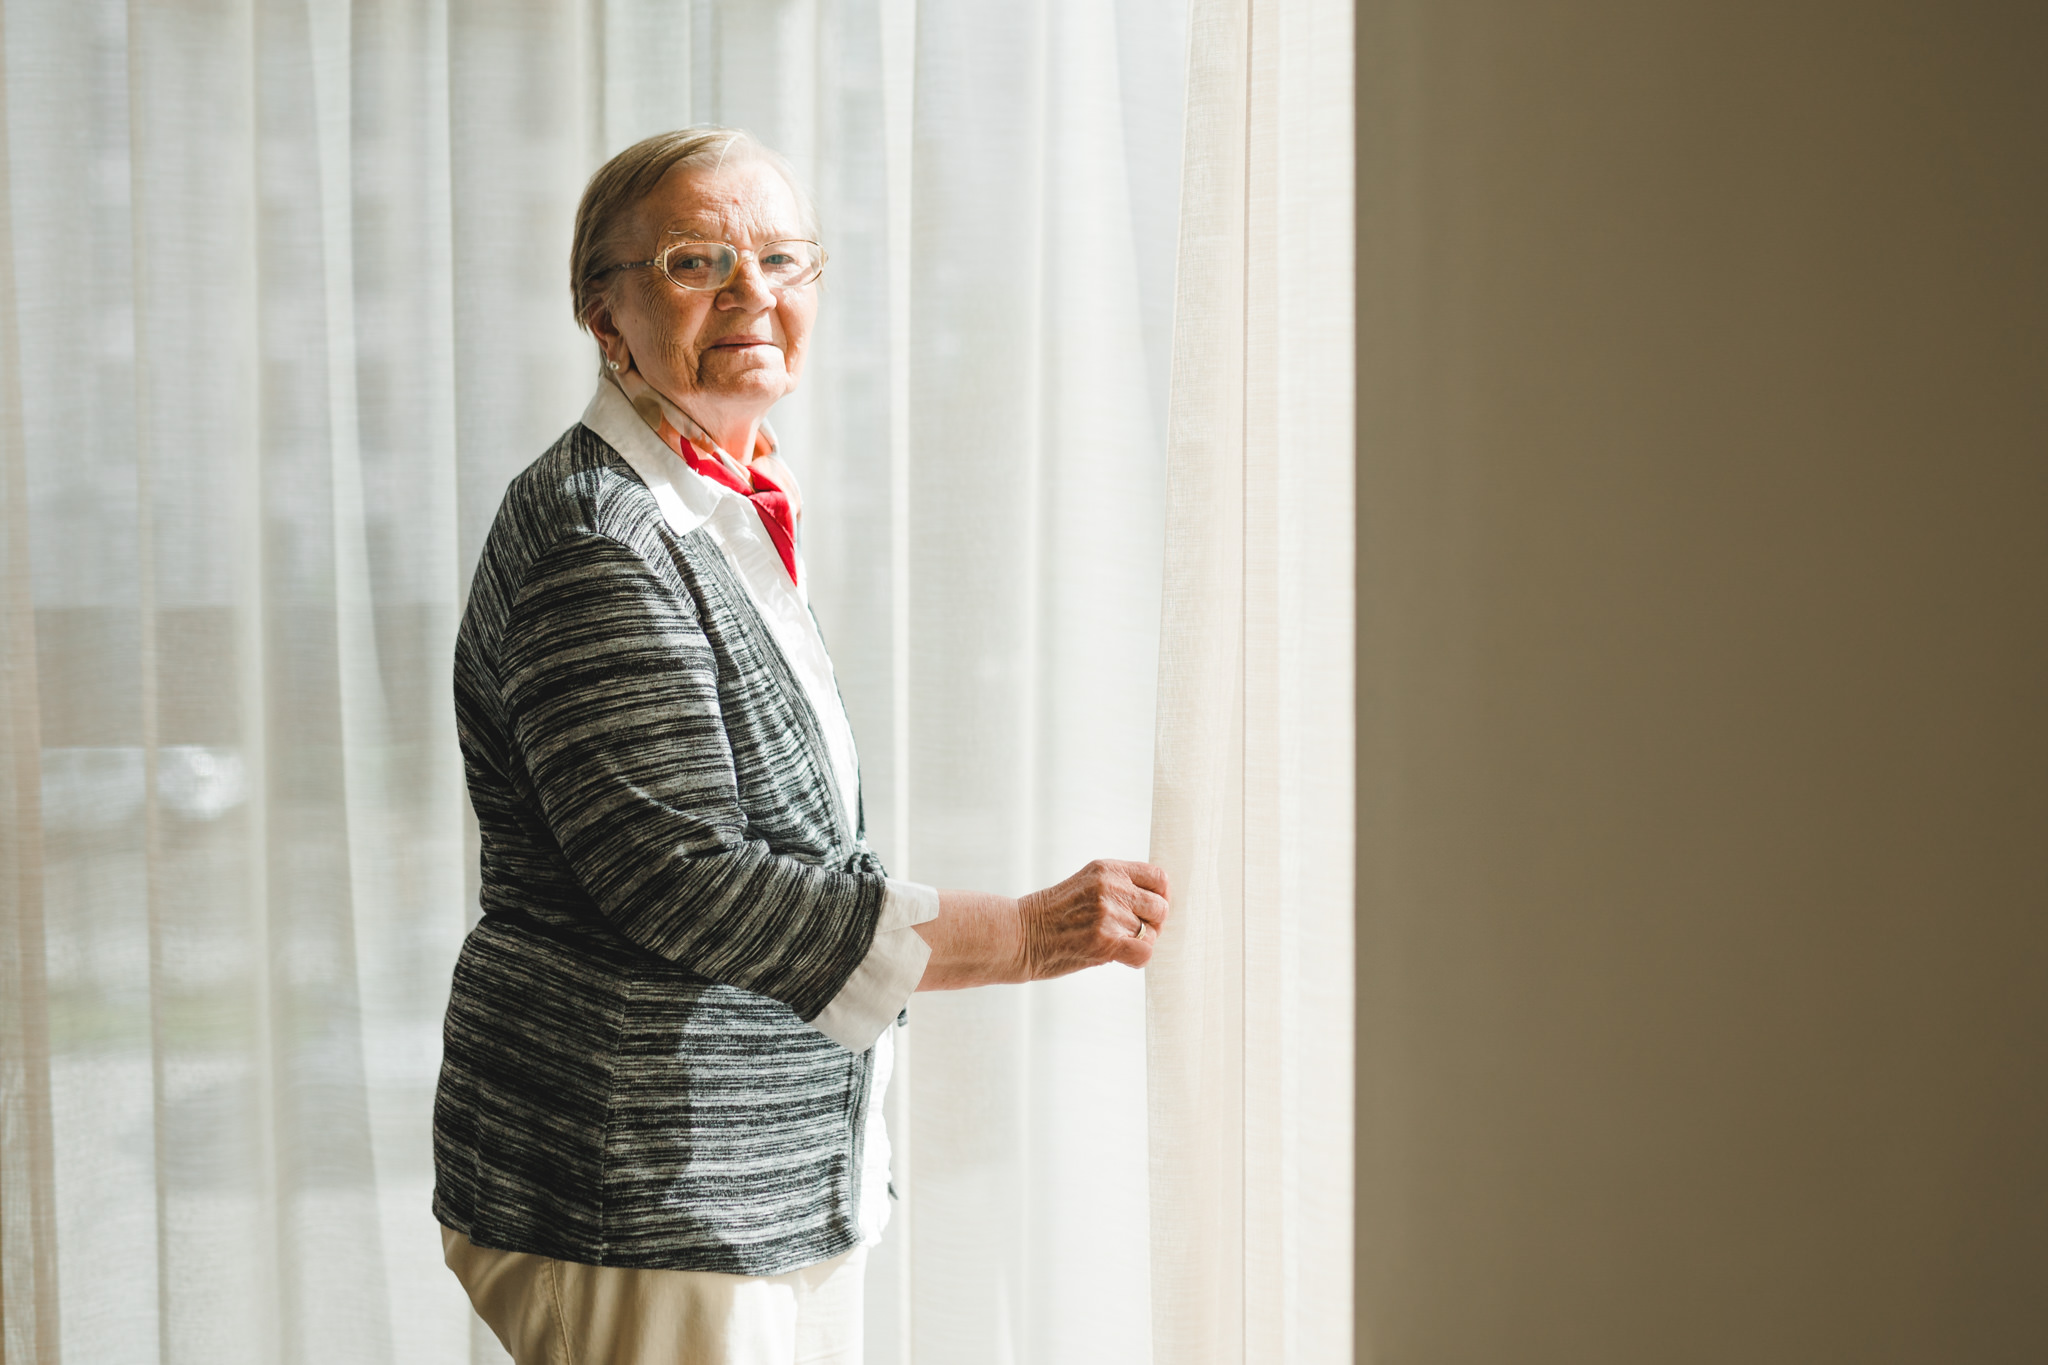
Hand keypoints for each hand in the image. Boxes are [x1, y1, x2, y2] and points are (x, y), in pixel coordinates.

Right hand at [1017, 859, 1170, 980]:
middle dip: (1152, 924)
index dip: (1160, 897)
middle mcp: (1110, 887)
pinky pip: (1145, 952)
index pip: (1159, 877)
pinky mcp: (1104, 941)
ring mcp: (1108, 913)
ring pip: (1152, 934)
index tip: (1148, 910)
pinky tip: (1120, 958)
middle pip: (1161, 907)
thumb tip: (1157, 904)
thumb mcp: (1085, 885)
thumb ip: (1118, 887)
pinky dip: (1137, 959)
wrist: (1019, 935)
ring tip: (1115, 945)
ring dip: (1139, 943)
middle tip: (1132, 933)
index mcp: (1107, 869)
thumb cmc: (1051, 916)